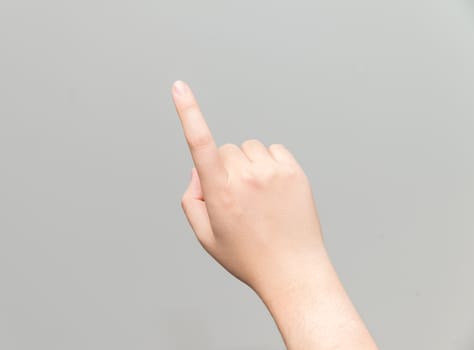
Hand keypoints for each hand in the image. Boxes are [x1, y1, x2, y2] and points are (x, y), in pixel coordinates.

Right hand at [171, 80, 324, 292]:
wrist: (293, 270)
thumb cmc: (247, 256)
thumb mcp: (206, 237)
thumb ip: (190, 200)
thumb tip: (198, 171)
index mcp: (220, 193)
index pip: (200, 144)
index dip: (187, 112)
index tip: (179, 87)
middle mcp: (246, 177)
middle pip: (225, 150)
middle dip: (225, 168)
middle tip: (238, 198)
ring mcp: (273, 172)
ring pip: (249, 149)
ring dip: (248, 165)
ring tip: (259, 196)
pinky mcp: (294, 172)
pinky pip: (274, 150)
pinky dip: (269, 164)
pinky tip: (274, 189)